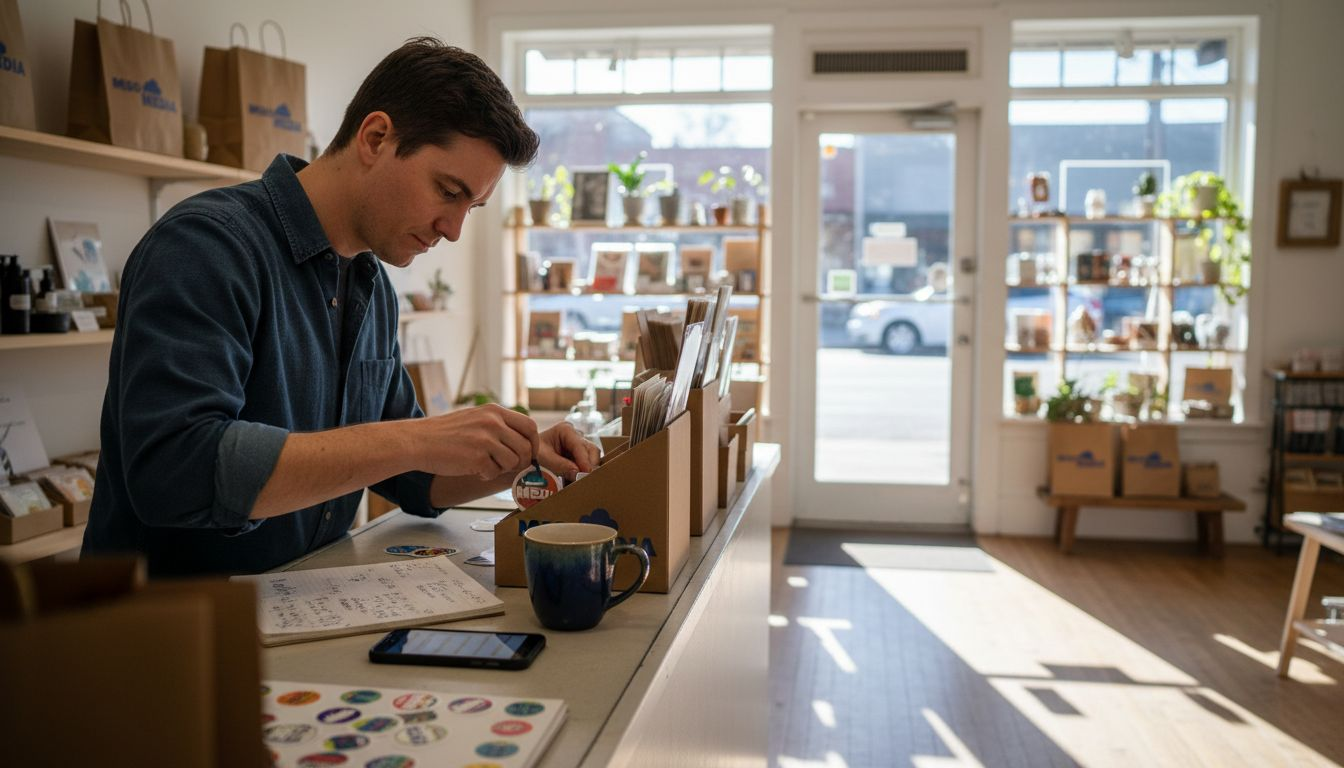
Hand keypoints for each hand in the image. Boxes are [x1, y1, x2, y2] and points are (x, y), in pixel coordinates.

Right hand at [413, 404, 538, 479]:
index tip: (528, 453)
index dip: (533, 443)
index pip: (530, 426)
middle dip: (521, 461)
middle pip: (526, 448)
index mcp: (494, 411)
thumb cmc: (446, 433)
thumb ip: (499, 425)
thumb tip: (525, 442)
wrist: (418, 441)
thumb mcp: (476, 417)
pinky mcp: (476, 458)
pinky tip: (473, 469)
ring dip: (501, 468)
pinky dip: (486, 475)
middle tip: (507, 466)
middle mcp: (492, 423)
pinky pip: (494, 473)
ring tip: (485, 464)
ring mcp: (485, 440)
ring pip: (513, 462)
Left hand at [537, 422, 599, 481]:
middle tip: (587, 479)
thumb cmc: (532, 454)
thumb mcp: (543, 458)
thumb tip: (577, 473)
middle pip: (591, 450)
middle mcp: (575, 436)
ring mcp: (578, 446)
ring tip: (583, 481)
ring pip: (592, 458)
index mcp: (565, 430)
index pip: (580, 446)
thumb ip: (559, 465)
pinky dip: (584, 473)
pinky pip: (587, 464)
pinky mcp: (578, 456)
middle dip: (590, 465)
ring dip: (588, 470)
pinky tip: (579, 480)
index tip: (586, 474)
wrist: (525, 457)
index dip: (585, 461)